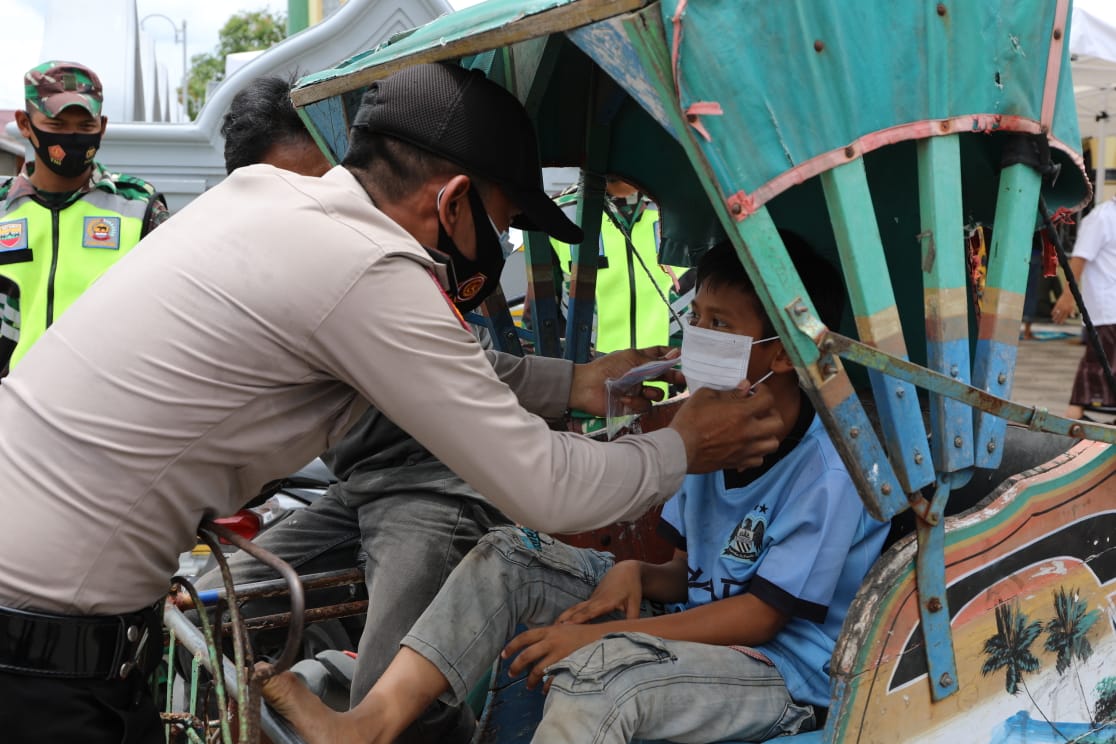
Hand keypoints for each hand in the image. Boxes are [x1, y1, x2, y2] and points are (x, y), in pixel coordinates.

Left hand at [502, 623, 604, 689]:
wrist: (604, 637)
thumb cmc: (584, 633)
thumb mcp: (565, 628)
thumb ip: (551, 634)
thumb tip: (536, 642)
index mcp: (550, 631)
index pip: (524, 637)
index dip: (511, 646)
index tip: (503, 655)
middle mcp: (552, 641)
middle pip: (527, 655)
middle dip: (516, 666)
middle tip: (511, 673)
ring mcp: (560, 654)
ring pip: (537, 670)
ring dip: (530, 680)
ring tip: (528, 686)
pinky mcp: (567, 666)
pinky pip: (552, 680)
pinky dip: (546, 686)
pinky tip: (544, 690)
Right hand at [555, 560, 642, 624]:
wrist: (625, 570)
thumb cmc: (631, 587)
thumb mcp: (635, 603)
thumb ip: (633, 618)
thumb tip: (632, 633)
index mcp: (606, 601)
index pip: (590, 612)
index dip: (578, 619)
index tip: (566, 626)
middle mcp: (595, 600)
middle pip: (577, 611)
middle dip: (565, 620)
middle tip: (551, 631)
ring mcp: (591, 599)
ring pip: (574, 608)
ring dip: (563, 617)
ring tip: (551, 628)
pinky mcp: (591, 600)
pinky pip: (577, 608)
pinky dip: (568, 615)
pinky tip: (562, 624)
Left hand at [569, 346, 683, 415]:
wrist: (586, 387)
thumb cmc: (607, 368)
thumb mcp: (633, 359)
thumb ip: (655, 360)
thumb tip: (676, 354)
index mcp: (639, 359)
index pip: (659, 355)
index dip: (671, 356)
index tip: (682, 357)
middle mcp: (640, 375)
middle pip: (663, 376)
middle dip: (673, 378)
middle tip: (681, 381)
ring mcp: (637, 390)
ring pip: (657, 394)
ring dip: (655, 393)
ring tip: (646, 391)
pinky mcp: (632, 405)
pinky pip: (644, 406)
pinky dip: (636, 403)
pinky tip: (625, 399)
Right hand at [670, 382, 782, 471]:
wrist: (678, 449)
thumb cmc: (689, 420)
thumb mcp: (705, 396)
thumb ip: (728, 391)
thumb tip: (745, 387)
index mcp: (741, 413)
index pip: (768, 399)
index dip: (765, 391)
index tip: (756, 391)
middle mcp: (748, 432)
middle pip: (778, 423)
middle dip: (771, 413)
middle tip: (760, 410)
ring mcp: (745, 449)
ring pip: (773, 444)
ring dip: (768, 434)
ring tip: (757, 429)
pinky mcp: (738, 462)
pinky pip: (759, 460)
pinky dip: (758, 452)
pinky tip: (748, 445)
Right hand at [1051, 293, 1076, 323]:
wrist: (1068, 294)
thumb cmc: (1071, 300)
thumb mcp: (1073, 306)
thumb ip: (1072, 312)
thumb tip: (1073, 317)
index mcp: (1068, 310)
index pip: (1064, 317)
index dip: (1062, 320)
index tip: (1060, 323)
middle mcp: (1064, 309)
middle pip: (1060, 316)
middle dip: (1058, 320)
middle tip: (1056, 323)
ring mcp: (1060, 307)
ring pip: (1057, 313)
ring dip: (1054, 317)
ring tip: (1053, 320)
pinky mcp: (1057, 304)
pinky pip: (1054, 309)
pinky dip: (1053, 312)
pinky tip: (1051, 314)